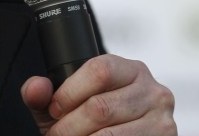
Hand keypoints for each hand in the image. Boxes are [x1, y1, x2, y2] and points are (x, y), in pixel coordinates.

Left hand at [20, 54, 175, 135]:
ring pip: (110, 134)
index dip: (69, 93)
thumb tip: (35, 87)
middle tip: (56, 135)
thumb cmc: (93, 122)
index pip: (99, 70)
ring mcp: (162, 120)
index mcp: (130, 70)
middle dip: (69, 127)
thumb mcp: (66, 104)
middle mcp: (153, 90)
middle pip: (101, 107)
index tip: (54, 110)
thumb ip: (43, 94)